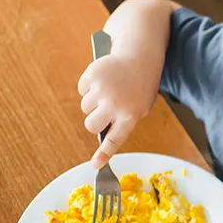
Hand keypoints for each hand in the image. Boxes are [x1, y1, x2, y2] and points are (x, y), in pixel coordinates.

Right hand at [77, 52, 159, 167]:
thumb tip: (101, 136)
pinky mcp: (92, 76)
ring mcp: (102, 90)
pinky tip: (104, 80)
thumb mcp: (140, 107)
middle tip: (103, 112)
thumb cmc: (141, 86)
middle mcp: (115, 104)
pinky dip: (89, 87)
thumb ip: (123, 122)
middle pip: (91, 125)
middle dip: (94, 121)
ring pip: (85, 107)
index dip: (104, 154)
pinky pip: (82, 90)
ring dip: (93, 102)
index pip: (114, 140)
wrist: (140, 58)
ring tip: (109, 90)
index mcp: (130, 115)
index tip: (96, 165)